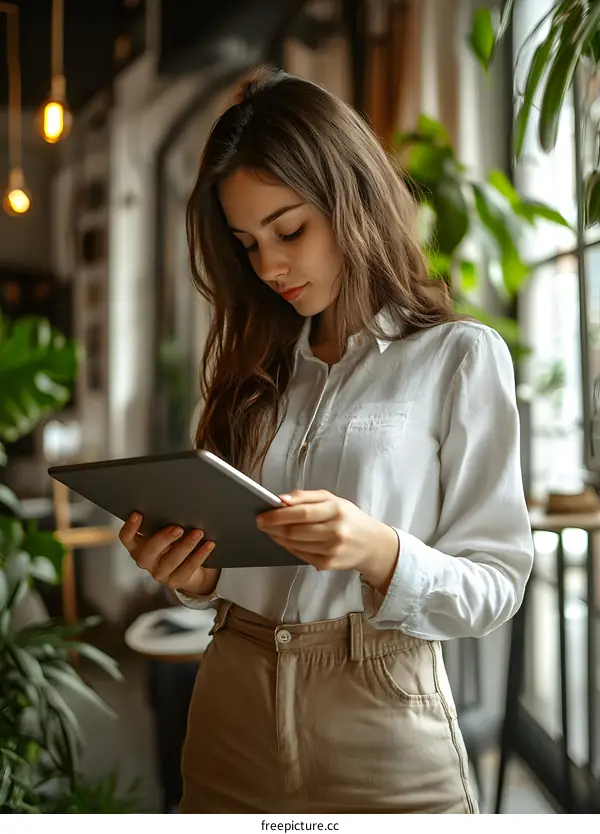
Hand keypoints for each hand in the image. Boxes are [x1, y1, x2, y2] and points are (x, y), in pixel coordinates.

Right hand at [119, 512, 219, 596]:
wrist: (188, 569)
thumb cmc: (174, 543)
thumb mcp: (165, 534)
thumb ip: (164, 524)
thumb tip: (179, 508)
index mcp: (138, 546)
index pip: (126, 538)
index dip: (129, 527)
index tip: (138, 514)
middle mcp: (145, 560)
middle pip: (149, 551)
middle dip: (164, 538)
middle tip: (178, 528)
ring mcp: (159, 573)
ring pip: (171, 560)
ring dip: (186, 545)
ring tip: (198, 533)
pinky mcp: (175, 581)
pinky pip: (188, 568)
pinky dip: (200, 555)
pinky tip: (209, 545)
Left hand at [257, 490, 398, 593]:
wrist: (371, 544)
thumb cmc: (348, 518)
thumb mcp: (332, 500)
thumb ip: (305, 497)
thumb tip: (281, 499)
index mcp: (336, 510)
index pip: (301, 513)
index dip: (278, 515)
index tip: (262, 515)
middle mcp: (336, 531)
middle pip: (295, 531)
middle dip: (273, 527)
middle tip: (261, 523)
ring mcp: (332, 550)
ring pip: (294, 544)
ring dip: (277, 537)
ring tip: (270, 530)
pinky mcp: (328, 564)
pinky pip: (300, 555)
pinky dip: (288, 547)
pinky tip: (284, 540)